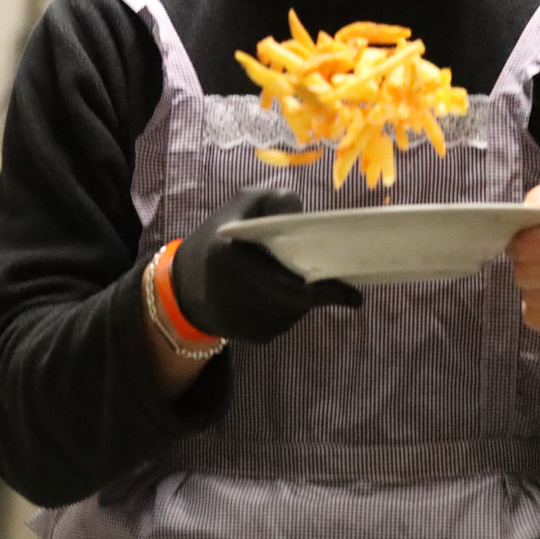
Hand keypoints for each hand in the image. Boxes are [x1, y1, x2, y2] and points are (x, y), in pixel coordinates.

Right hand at [169, 189, 361, 344]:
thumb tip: (307, 216)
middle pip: (297, 301)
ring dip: (306, 298)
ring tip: (301, 279)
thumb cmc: (222, 237)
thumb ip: (275, 200)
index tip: (354, 296)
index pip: (286, 283)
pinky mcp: (250, 338)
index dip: (324, 291)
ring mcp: (243, 322)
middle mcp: (235, 296)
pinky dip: (291, 308)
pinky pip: (285, 322)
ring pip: (295, 313)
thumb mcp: (242, 205)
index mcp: (230, 259)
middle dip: (324, 293)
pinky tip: (280, 294)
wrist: (184, 286)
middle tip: (348, 289)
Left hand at [508, 186, 539, 341]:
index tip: (523, 242)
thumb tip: (528, 211)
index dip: (518, 243)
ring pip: (530, 297)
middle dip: (523, 265)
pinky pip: (537, 319)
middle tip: (535, 260)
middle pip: (526, 272)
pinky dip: (537, 309)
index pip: (530, 244)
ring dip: (531, 288)